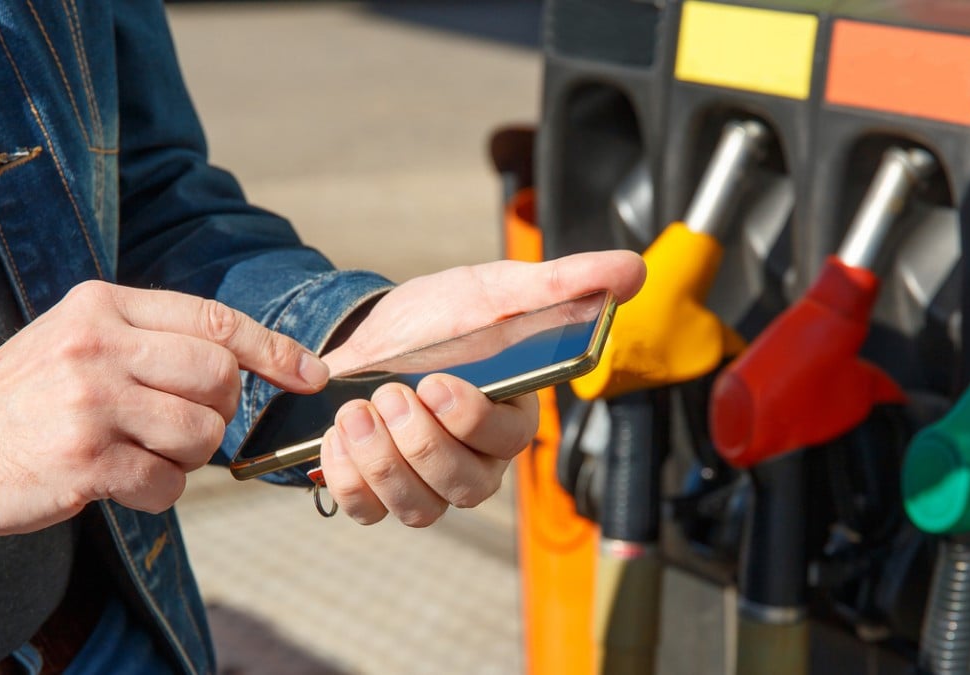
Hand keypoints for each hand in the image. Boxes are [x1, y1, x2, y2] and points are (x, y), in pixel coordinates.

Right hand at [0, 280, 328, 535]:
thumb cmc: (26, 398)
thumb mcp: (78, 339)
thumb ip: (150, 338)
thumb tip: (243, 362)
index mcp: (101, 304)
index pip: (214, 319)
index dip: (273, 349)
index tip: (311, 375)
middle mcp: (98, 344)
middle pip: (219, 378)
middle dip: (218, 412)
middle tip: (178, 427)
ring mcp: (90, 402)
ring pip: (202, 434)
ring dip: (187, 457)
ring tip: (139, 454)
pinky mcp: (84, 461)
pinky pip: (168, 484)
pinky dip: (157, 493)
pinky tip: (118, 484)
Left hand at [319, 250, 645, 525]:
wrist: (376, 331)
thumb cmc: (446, 317)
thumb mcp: (498, 289)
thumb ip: (563, 283)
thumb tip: (631, 270)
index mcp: (510, 417)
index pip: (508, 440)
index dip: (472, 421)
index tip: (437, 383)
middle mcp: (475, 461)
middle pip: (463, 486)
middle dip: (419, 443)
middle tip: (389, 392)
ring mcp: (427, 484)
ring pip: (417, 508)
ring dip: (381, 462)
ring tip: (355, 411)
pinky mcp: (380, 491)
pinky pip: (365, 510)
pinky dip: (347, 479)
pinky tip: (338, 434)